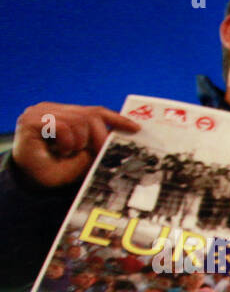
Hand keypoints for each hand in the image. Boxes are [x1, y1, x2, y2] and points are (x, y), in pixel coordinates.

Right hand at [12, 103, 139, 188]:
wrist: (31, 181)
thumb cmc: (56, 170)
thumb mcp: (84, 158)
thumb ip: (97, 145)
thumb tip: (120, 139)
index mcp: (66, 115)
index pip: (96, 111)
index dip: (117, 119)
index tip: (136, 129)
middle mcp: (53, 109)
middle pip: (91, 115)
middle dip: (99, 137)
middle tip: (95, 153)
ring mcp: (41, 111)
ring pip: (79, 121)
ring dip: (80, 143)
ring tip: (68, 153)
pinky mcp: (32, 119)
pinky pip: (64, 127)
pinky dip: (67, 143)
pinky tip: (60, 152)